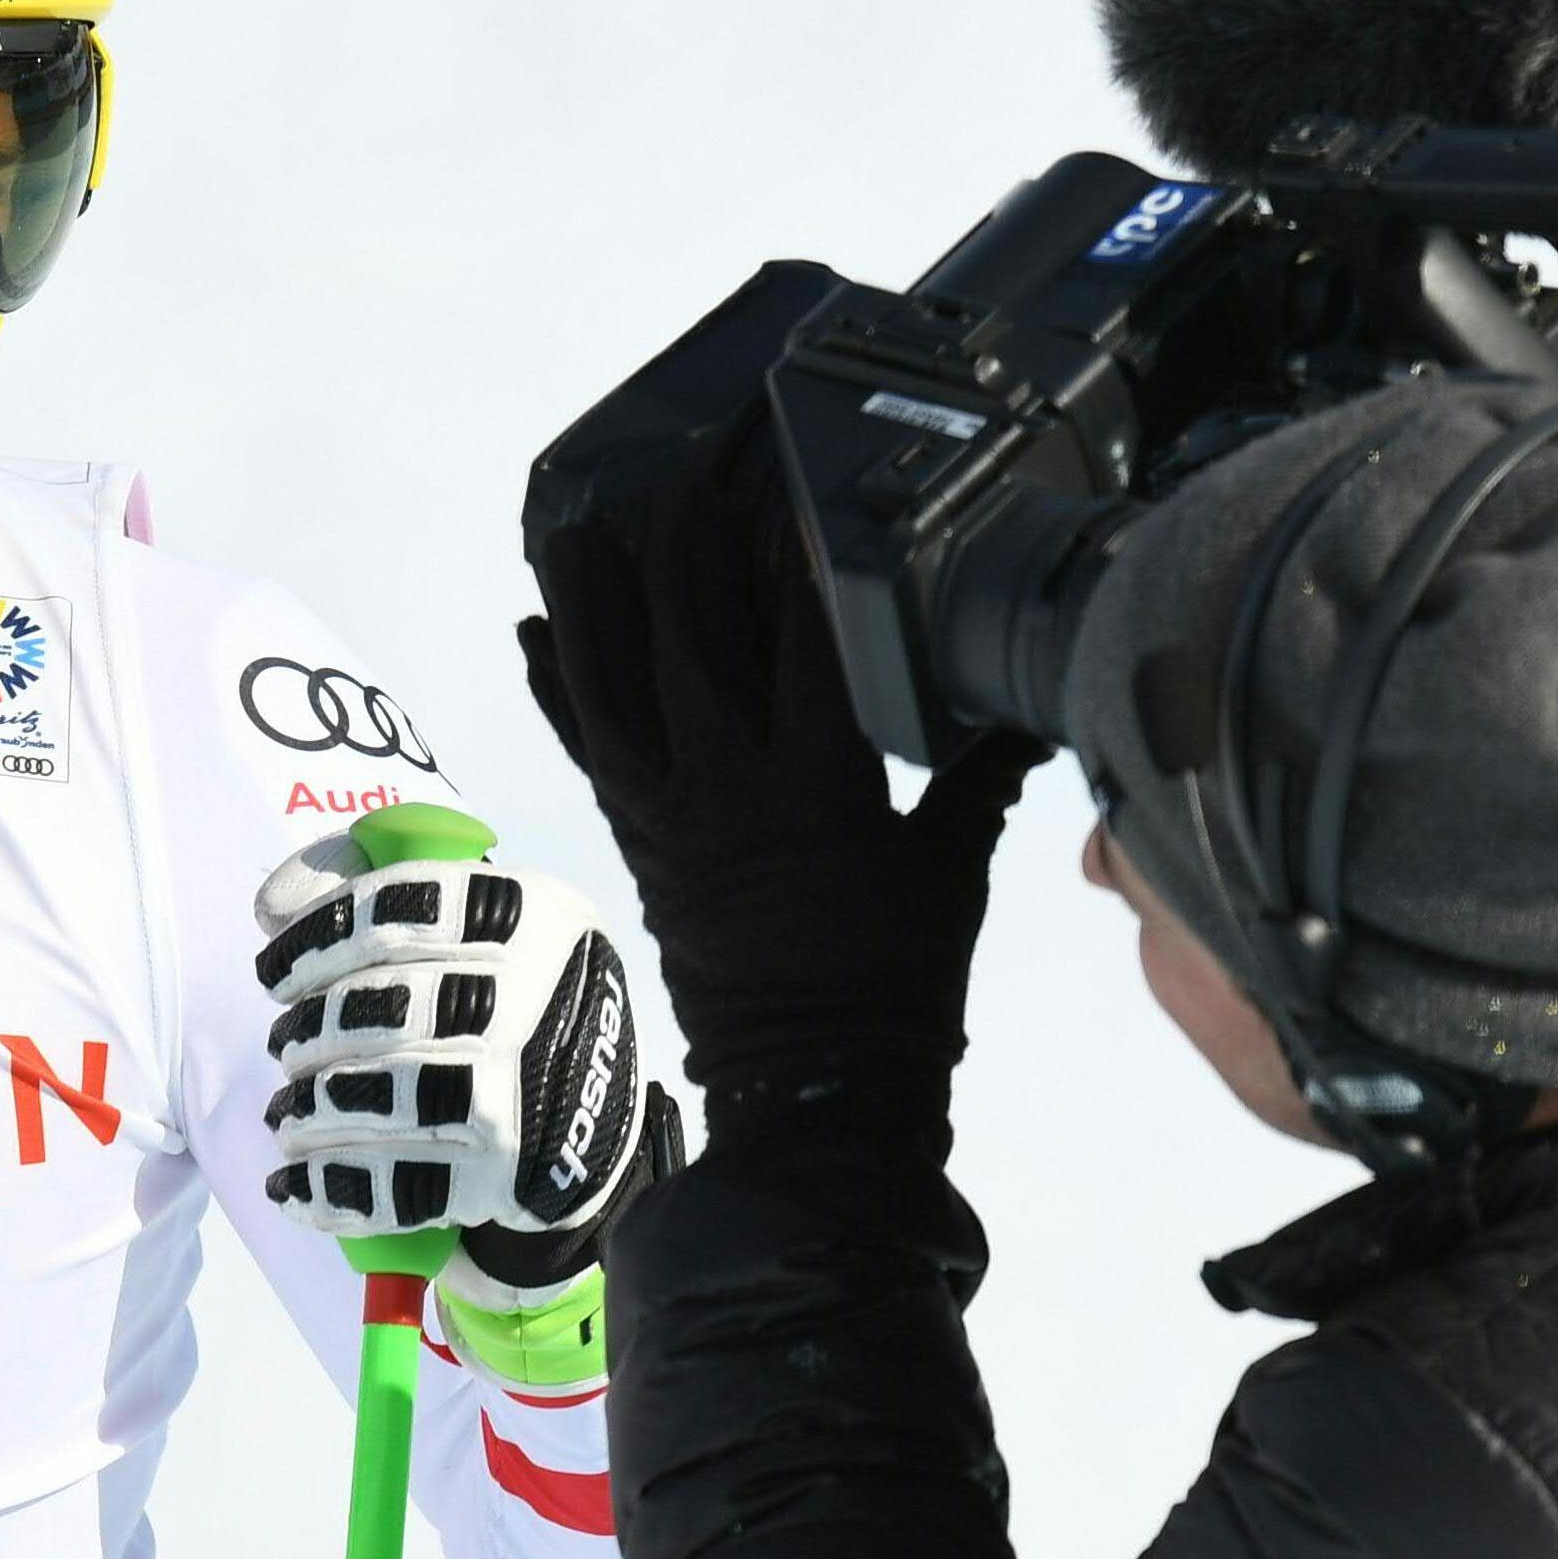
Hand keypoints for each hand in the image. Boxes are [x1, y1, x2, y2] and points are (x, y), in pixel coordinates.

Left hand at [252, 832, 671, 1275]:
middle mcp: (531, 997)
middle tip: (285, 1046)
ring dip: (309, 1109)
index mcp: (529, 915)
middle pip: (381, 1006)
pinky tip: (293, 1183)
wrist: (603, 1128)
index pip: (397, 913)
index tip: (274, 974)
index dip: (315, 941)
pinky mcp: (504, 1177)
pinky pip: (395, 1183)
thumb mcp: (488, 927)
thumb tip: (272, 905)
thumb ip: (383, 898)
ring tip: (287, 1115)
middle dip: (308, 1032)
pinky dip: (330, 1188)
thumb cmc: (520, 1004)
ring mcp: (520, 1091)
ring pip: (380, 1094)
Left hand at [518, 412, 1044, 1120]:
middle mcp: (728, 785)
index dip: (795, 550)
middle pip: (688, 636)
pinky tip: (534, 630)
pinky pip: (583, 746)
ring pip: (608, 681)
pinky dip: (556, 685)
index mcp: (820, 783)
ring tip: (574, 523)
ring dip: (590, 597)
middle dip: (678, 544)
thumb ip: (979, 776)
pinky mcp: (636, 838)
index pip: (804, 637)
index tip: (789, 480)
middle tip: (674, 471)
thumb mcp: (952, 867)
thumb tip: (1024, 708)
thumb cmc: (895, 983)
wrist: (814, 1086)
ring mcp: (668, 811)